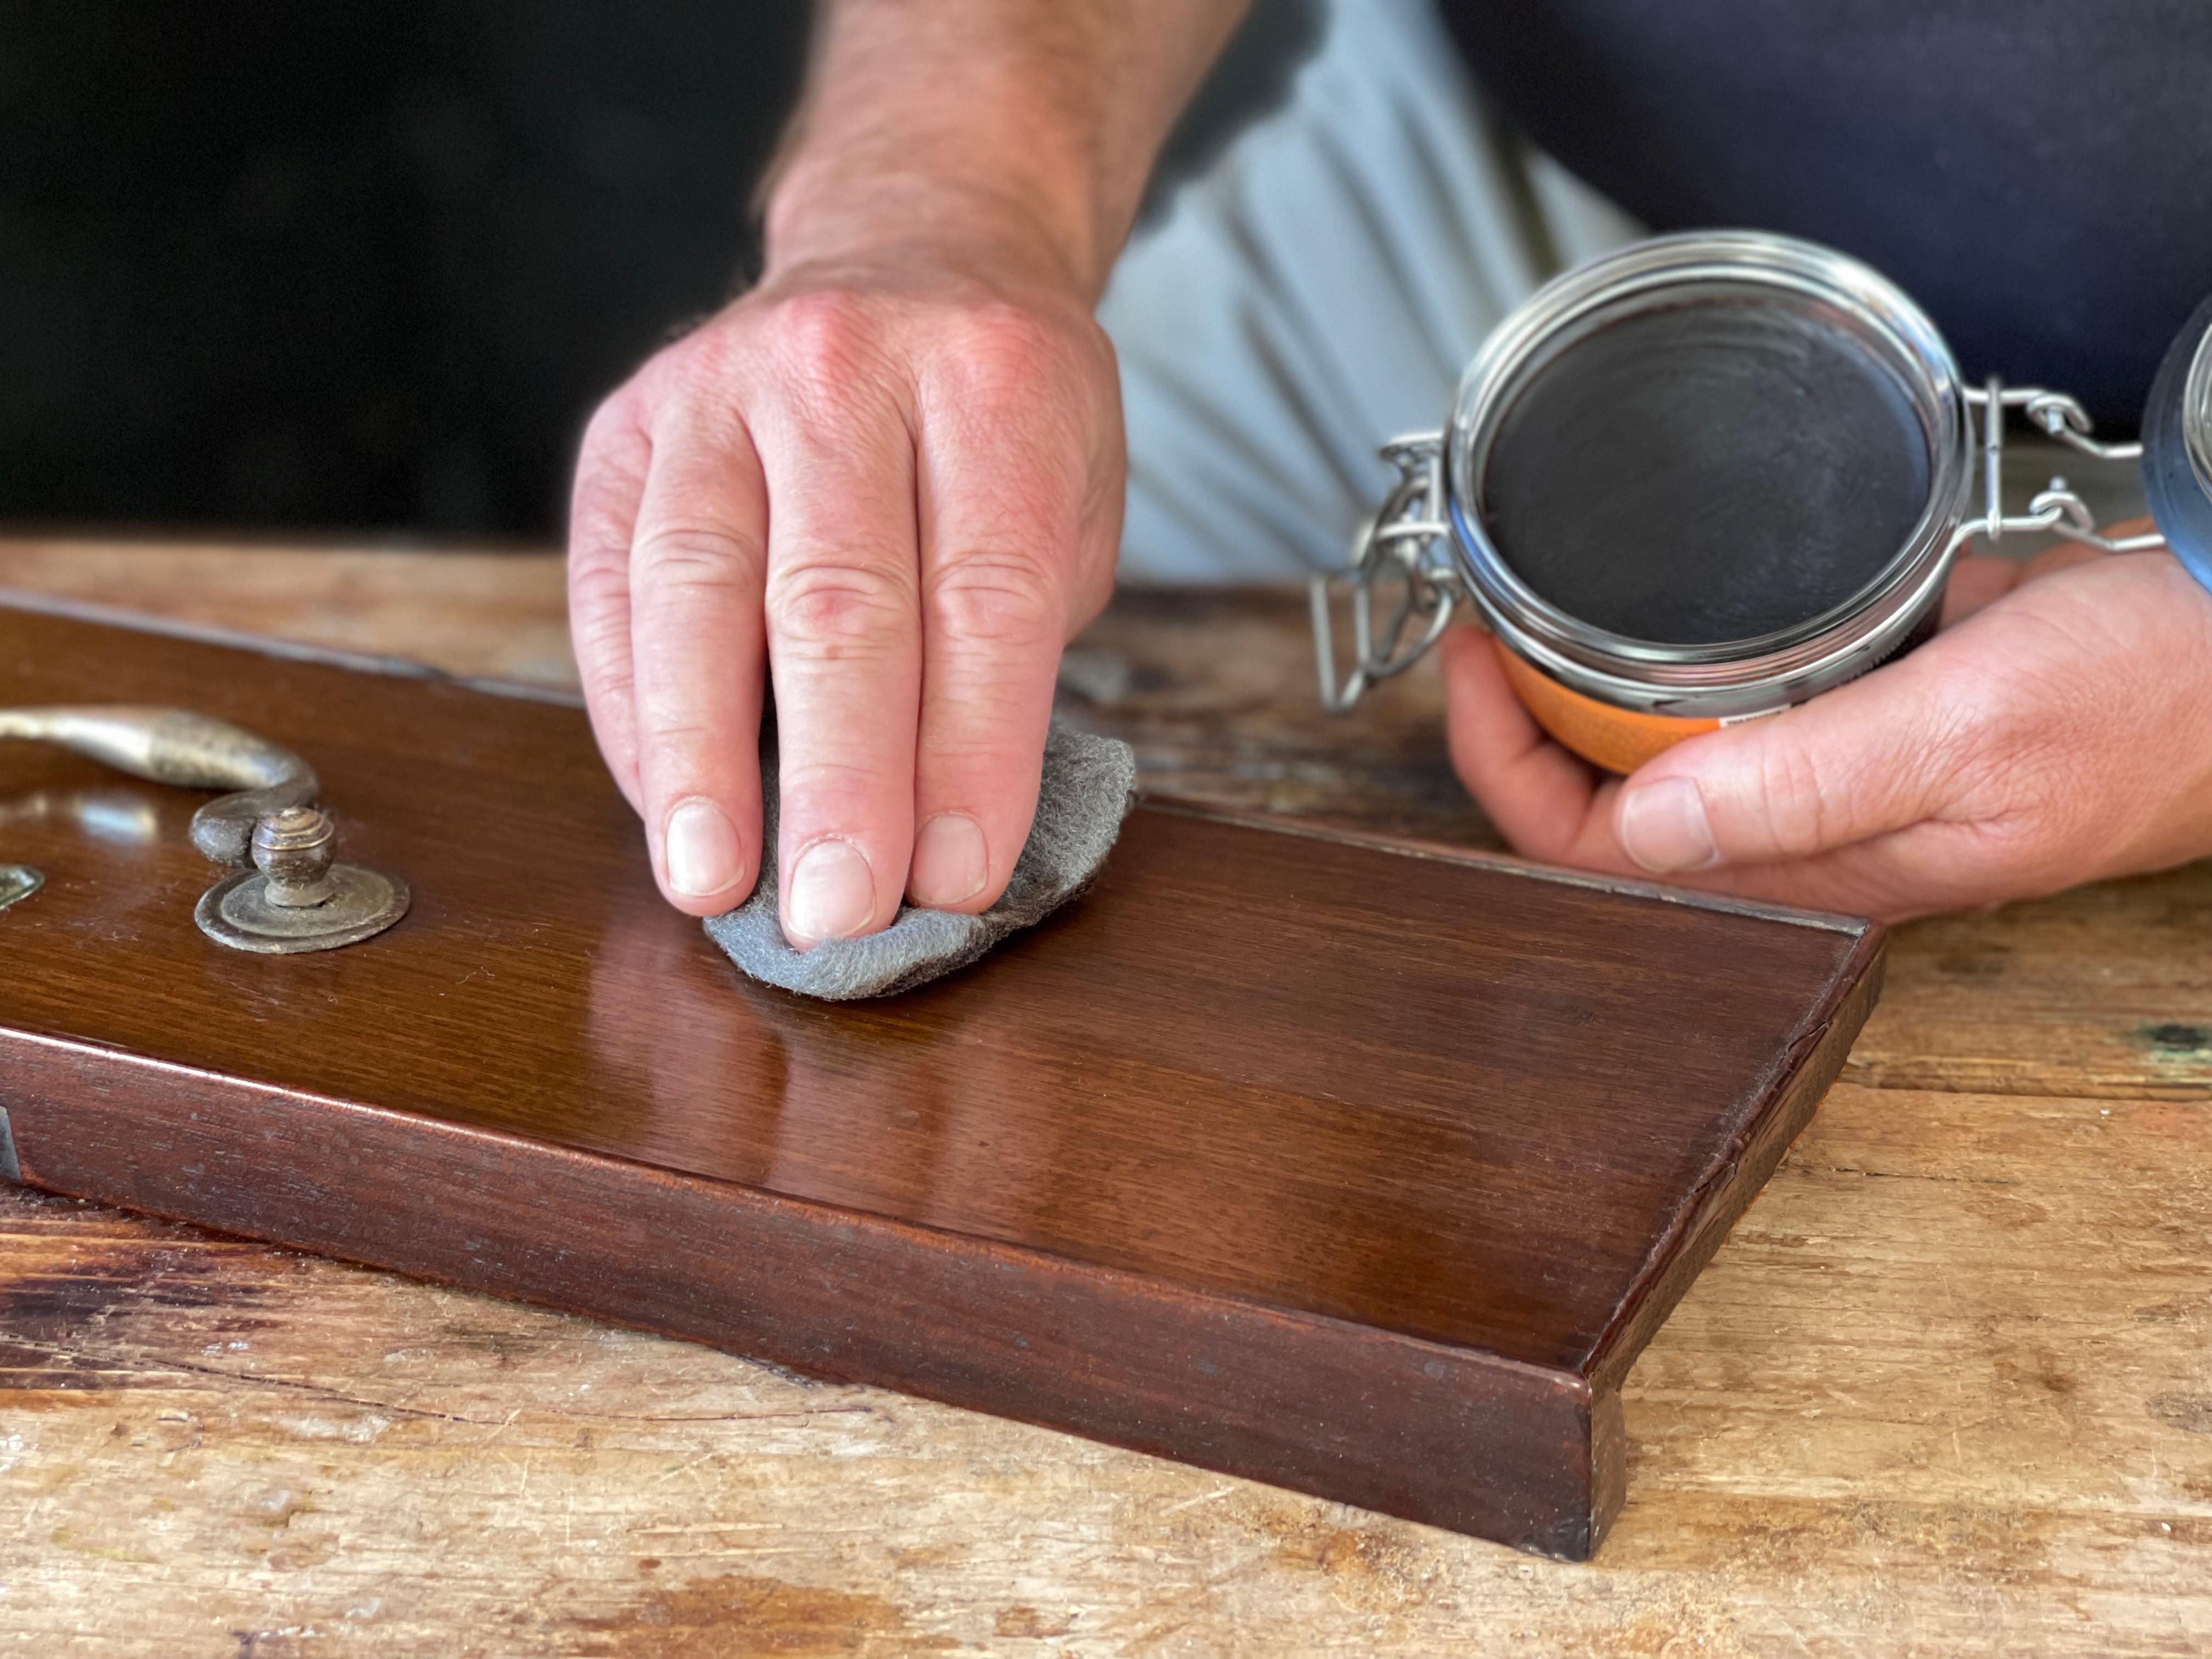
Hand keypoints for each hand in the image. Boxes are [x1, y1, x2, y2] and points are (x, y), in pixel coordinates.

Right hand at [568, 246, 1123, 941]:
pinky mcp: (624, 426)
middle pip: (837, 603)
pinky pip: (611, 585)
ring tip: (711, 882)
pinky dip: (633, 709)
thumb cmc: (1003, 414)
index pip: (984, 596)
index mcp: (993, 382)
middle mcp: (844, 369)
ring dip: (700, 757)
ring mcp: (715, 387)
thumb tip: (942, 839)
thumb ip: (1016, 646)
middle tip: (838, 914)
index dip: (971, 753)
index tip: (957, 881)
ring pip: (696, 593)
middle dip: (839, 780)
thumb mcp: (1071, 497)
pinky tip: (660, 803)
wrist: (911, 250)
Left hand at [1443, 543, 2211, 920]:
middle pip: (1609, 809)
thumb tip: (1644, 826)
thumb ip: (1808, 779)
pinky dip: (1678, 661)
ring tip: (1535, 605)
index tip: (1472, 659)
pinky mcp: (1869, 721)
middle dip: (1525, 722)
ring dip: (1588, 690)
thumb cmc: (2153, 700)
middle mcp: (1808, 836)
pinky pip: (1735, 707)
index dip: (1505, 766)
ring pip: (1663, 756)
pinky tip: (1656, 608)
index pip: (1597, 857)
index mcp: (1819, 867)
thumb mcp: (1971, 728)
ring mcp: (1836, 778)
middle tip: (1487, 619)